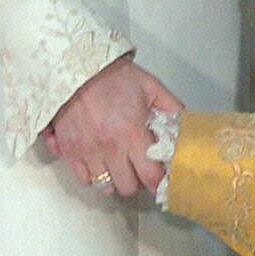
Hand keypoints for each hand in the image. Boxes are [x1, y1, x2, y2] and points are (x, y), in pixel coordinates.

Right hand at [44, 56, 183, 197]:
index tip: (159, 177)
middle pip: (127, 187)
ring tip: (118, 164)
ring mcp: (87, 151)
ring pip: (105, 186)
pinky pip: (83, 179)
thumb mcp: (151, 87)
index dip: (157, 181)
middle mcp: (110, 148)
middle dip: (136, 180)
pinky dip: (92, 175)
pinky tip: (99, 161)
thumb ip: (171, 108)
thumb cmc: (116, 77)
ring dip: (114, 178)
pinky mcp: (69, 151)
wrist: (79, 68)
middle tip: (138, 168)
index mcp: (133, 134)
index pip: (150, 176)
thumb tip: (185, 127)